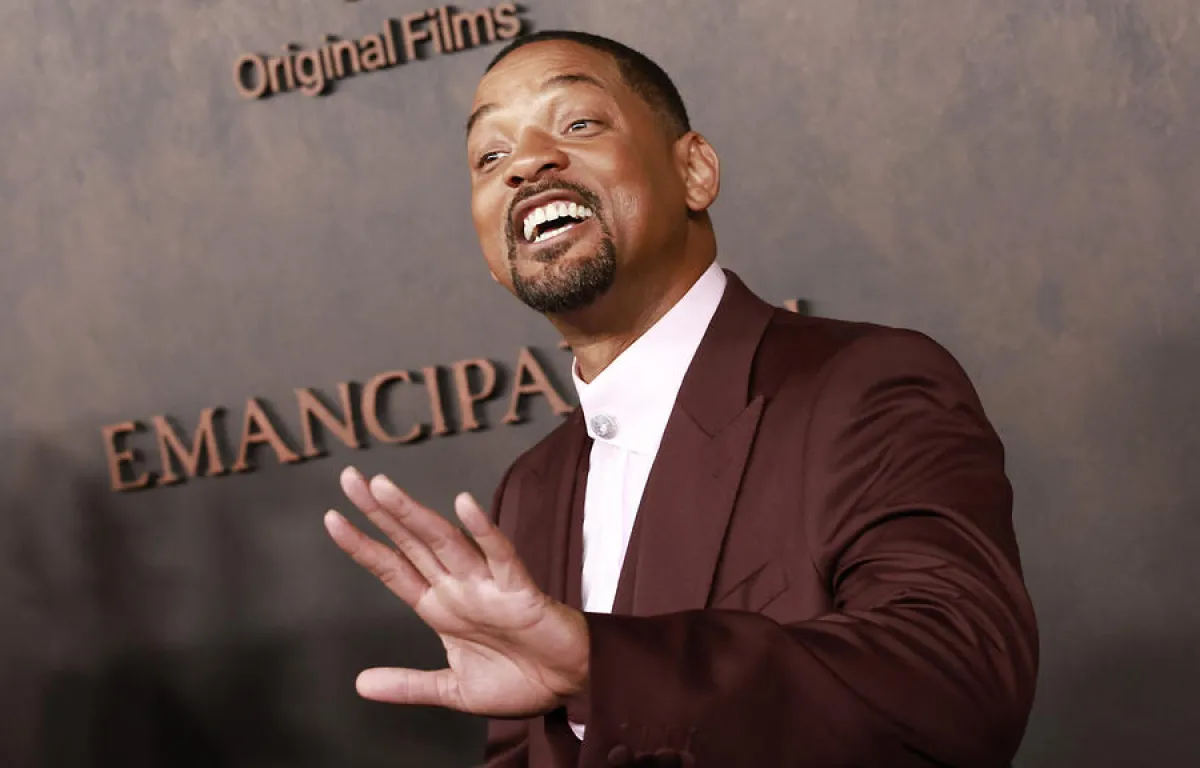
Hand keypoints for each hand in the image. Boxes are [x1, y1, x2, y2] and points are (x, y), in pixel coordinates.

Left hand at [324, 467, 588, 716]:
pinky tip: (465, 507)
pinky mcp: (520, 591)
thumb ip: (410, 684)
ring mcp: (487, 585)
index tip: (332, 517)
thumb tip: (361, 685)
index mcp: (441, 607)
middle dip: (380, 512)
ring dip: (413, 515)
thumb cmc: (520, 680)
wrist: (569, 686)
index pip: (393, 568)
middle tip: (349, 478)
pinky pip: (500, 556)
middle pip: (412, 542)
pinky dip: (483, 531)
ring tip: (383, 488)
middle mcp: (459, 588)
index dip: (363, 545)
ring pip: (445, 541)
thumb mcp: (454, 690)